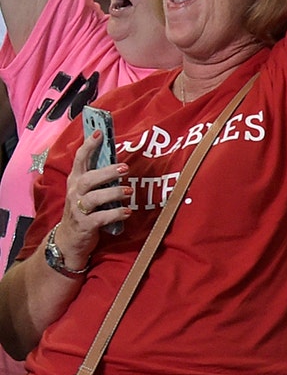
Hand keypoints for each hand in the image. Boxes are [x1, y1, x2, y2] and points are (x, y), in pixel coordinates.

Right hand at [56, 128, 131, 272]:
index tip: (99, 133)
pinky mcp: (85, 225)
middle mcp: (75, 193)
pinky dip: (116, 214)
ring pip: (94, 198)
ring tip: (128, 191)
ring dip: (113, 193)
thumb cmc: (83, 211)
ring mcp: (78, 210)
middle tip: (125, 167)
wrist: (69, 240)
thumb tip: (119, 162)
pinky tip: (127, 212)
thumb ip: (99, 179)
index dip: (89, 146)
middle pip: (88, 179)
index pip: (79, 160)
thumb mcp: (87, 193)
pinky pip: (101, 218)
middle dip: (106, 172)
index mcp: (75, 182)